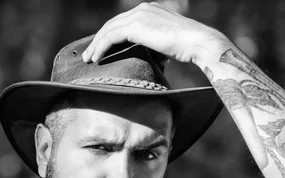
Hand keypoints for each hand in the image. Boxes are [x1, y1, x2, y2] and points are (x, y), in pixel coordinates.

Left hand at [82, 2, 226, 64]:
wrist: (196, 42)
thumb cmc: (186, 48)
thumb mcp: (165, 44)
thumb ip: (153, 47)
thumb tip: (151, 60)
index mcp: (149, 10)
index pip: (122, 22)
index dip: (109, 35)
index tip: (100, 49)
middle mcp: (142, 9)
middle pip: (112, 24)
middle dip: (98, 40)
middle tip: (88, 55)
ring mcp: (138, 15)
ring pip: (108, 30)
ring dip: (96, 45)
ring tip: (88, 59)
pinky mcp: (136, 25)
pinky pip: (111, 36)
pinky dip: (101, 47)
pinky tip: (96, 58)